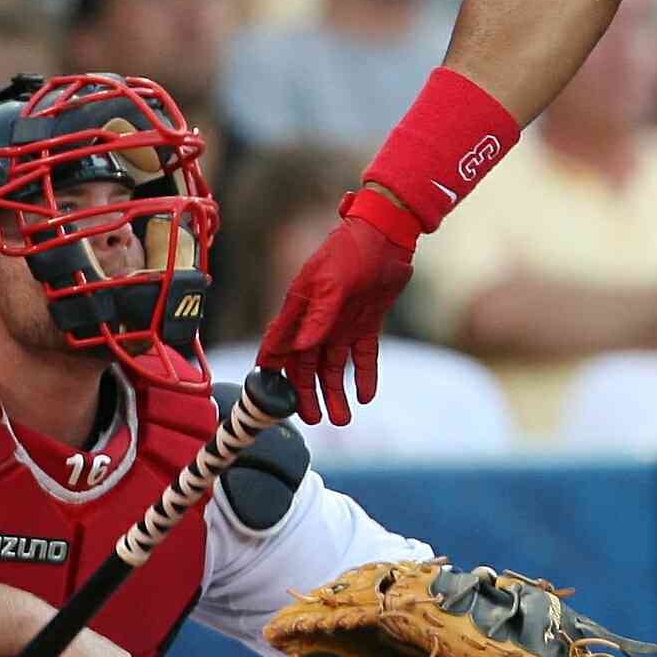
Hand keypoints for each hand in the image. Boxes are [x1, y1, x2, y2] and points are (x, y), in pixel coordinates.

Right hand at [256, 201, 416, 425]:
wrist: (386, 237)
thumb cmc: (350, 251)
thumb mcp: (331, 283)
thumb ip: (318, 316)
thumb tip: (300, 349)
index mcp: (300, 309)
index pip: (279, 347)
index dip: (274, 372)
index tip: (271, 399)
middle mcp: (317, 321)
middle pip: (307, 365)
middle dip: (308, 394)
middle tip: (314, 419)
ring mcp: (342, 324)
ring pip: (334, 367)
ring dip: (335, 393)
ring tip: (341, 419)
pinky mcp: (366, 324)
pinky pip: (364, 356)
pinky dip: (365, 376)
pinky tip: (366, 396)